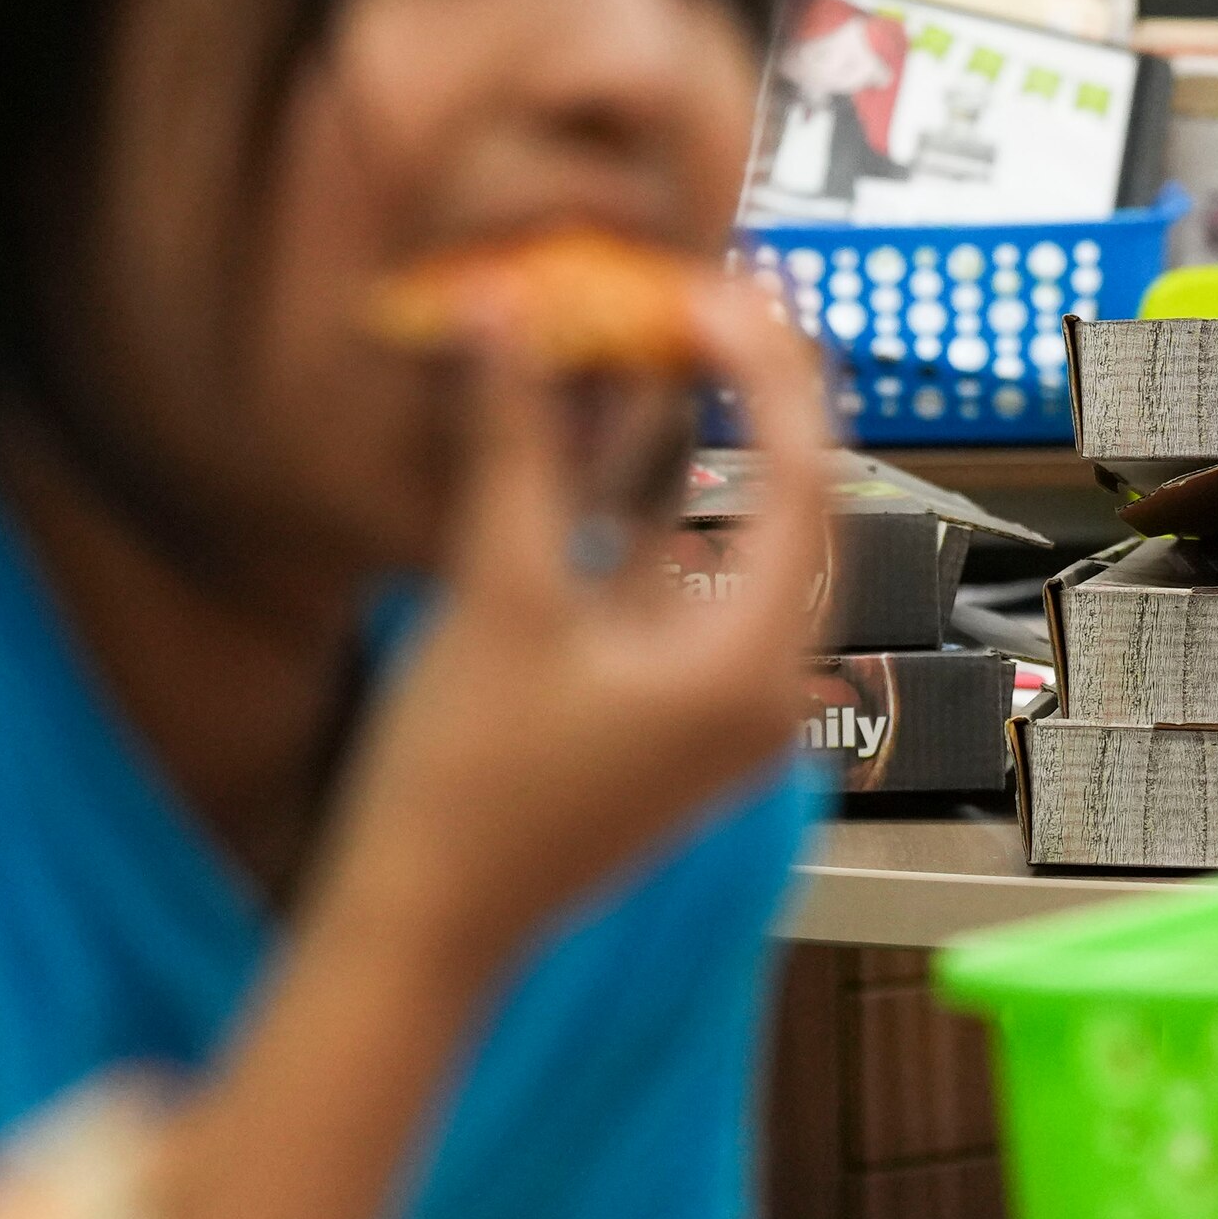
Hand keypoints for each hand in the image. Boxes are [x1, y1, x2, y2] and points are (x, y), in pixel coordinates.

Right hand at [315, 276, 840, 984]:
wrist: (417, 932)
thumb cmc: (461, 788)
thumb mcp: (495, 593)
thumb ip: (512, 443)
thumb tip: (502, 315)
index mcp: (759, 664)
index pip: (800, 473)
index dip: (762, 365)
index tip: (716, 286)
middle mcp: (766, 687)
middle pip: (777, 498)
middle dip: (734, 391)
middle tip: (698, 290)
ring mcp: (720, 704)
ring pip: (721, 535)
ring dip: (682, 441)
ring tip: (654, 329)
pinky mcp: (666, 709)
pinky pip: (677, 582)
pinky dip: (643, 508)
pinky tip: (605, 424)